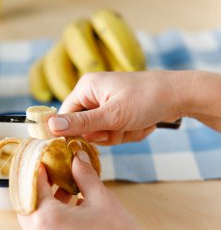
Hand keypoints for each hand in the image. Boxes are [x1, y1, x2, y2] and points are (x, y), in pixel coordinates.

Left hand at [17, 150, 147, 229]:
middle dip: (40, 185)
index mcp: (47, 220)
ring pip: (34, 217)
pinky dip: (50, 216)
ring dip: (46, 200)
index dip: (38, 168)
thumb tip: (78, 157)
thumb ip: (85, 176)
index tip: (45, 157)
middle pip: (27, 202)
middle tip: (53, 170)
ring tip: (64, 186)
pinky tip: (69, 205)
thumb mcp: (102, 201)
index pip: (33, 185)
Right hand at [47, 71, 188, 144]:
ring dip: (119, 134)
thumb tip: (50, 126)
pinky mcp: (118, 113)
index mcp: (86, 88)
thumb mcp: (112, 114)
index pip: (64, 116)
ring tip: (134, 122)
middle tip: (121, 126)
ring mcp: (107, 105)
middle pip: (84, 128)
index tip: (85, 142)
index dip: (73, 131)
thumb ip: (81, 123)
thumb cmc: (146, 98)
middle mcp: (93, 95)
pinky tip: (141, 123)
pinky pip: (114, 132)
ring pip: (101, 134)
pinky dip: (128, 133)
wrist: (179, 96)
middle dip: (105, 133)